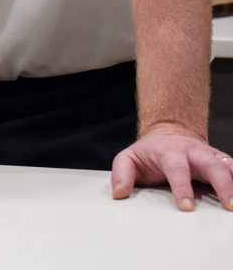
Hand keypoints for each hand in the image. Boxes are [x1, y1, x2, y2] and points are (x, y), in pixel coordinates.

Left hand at [111, 128, 232, 210]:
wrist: (168, 135)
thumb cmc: (150, 153)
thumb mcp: (130, 158)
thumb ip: (122, 173)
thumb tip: (119, 193)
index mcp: (170, 153)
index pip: (177, 169)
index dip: (182, 187)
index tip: (186, 206)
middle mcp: (194, 153)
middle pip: (212, 165)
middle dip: (222, 184)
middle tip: (229, 205)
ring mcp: (211, 157)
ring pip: (229, 167)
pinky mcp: (223, 164)